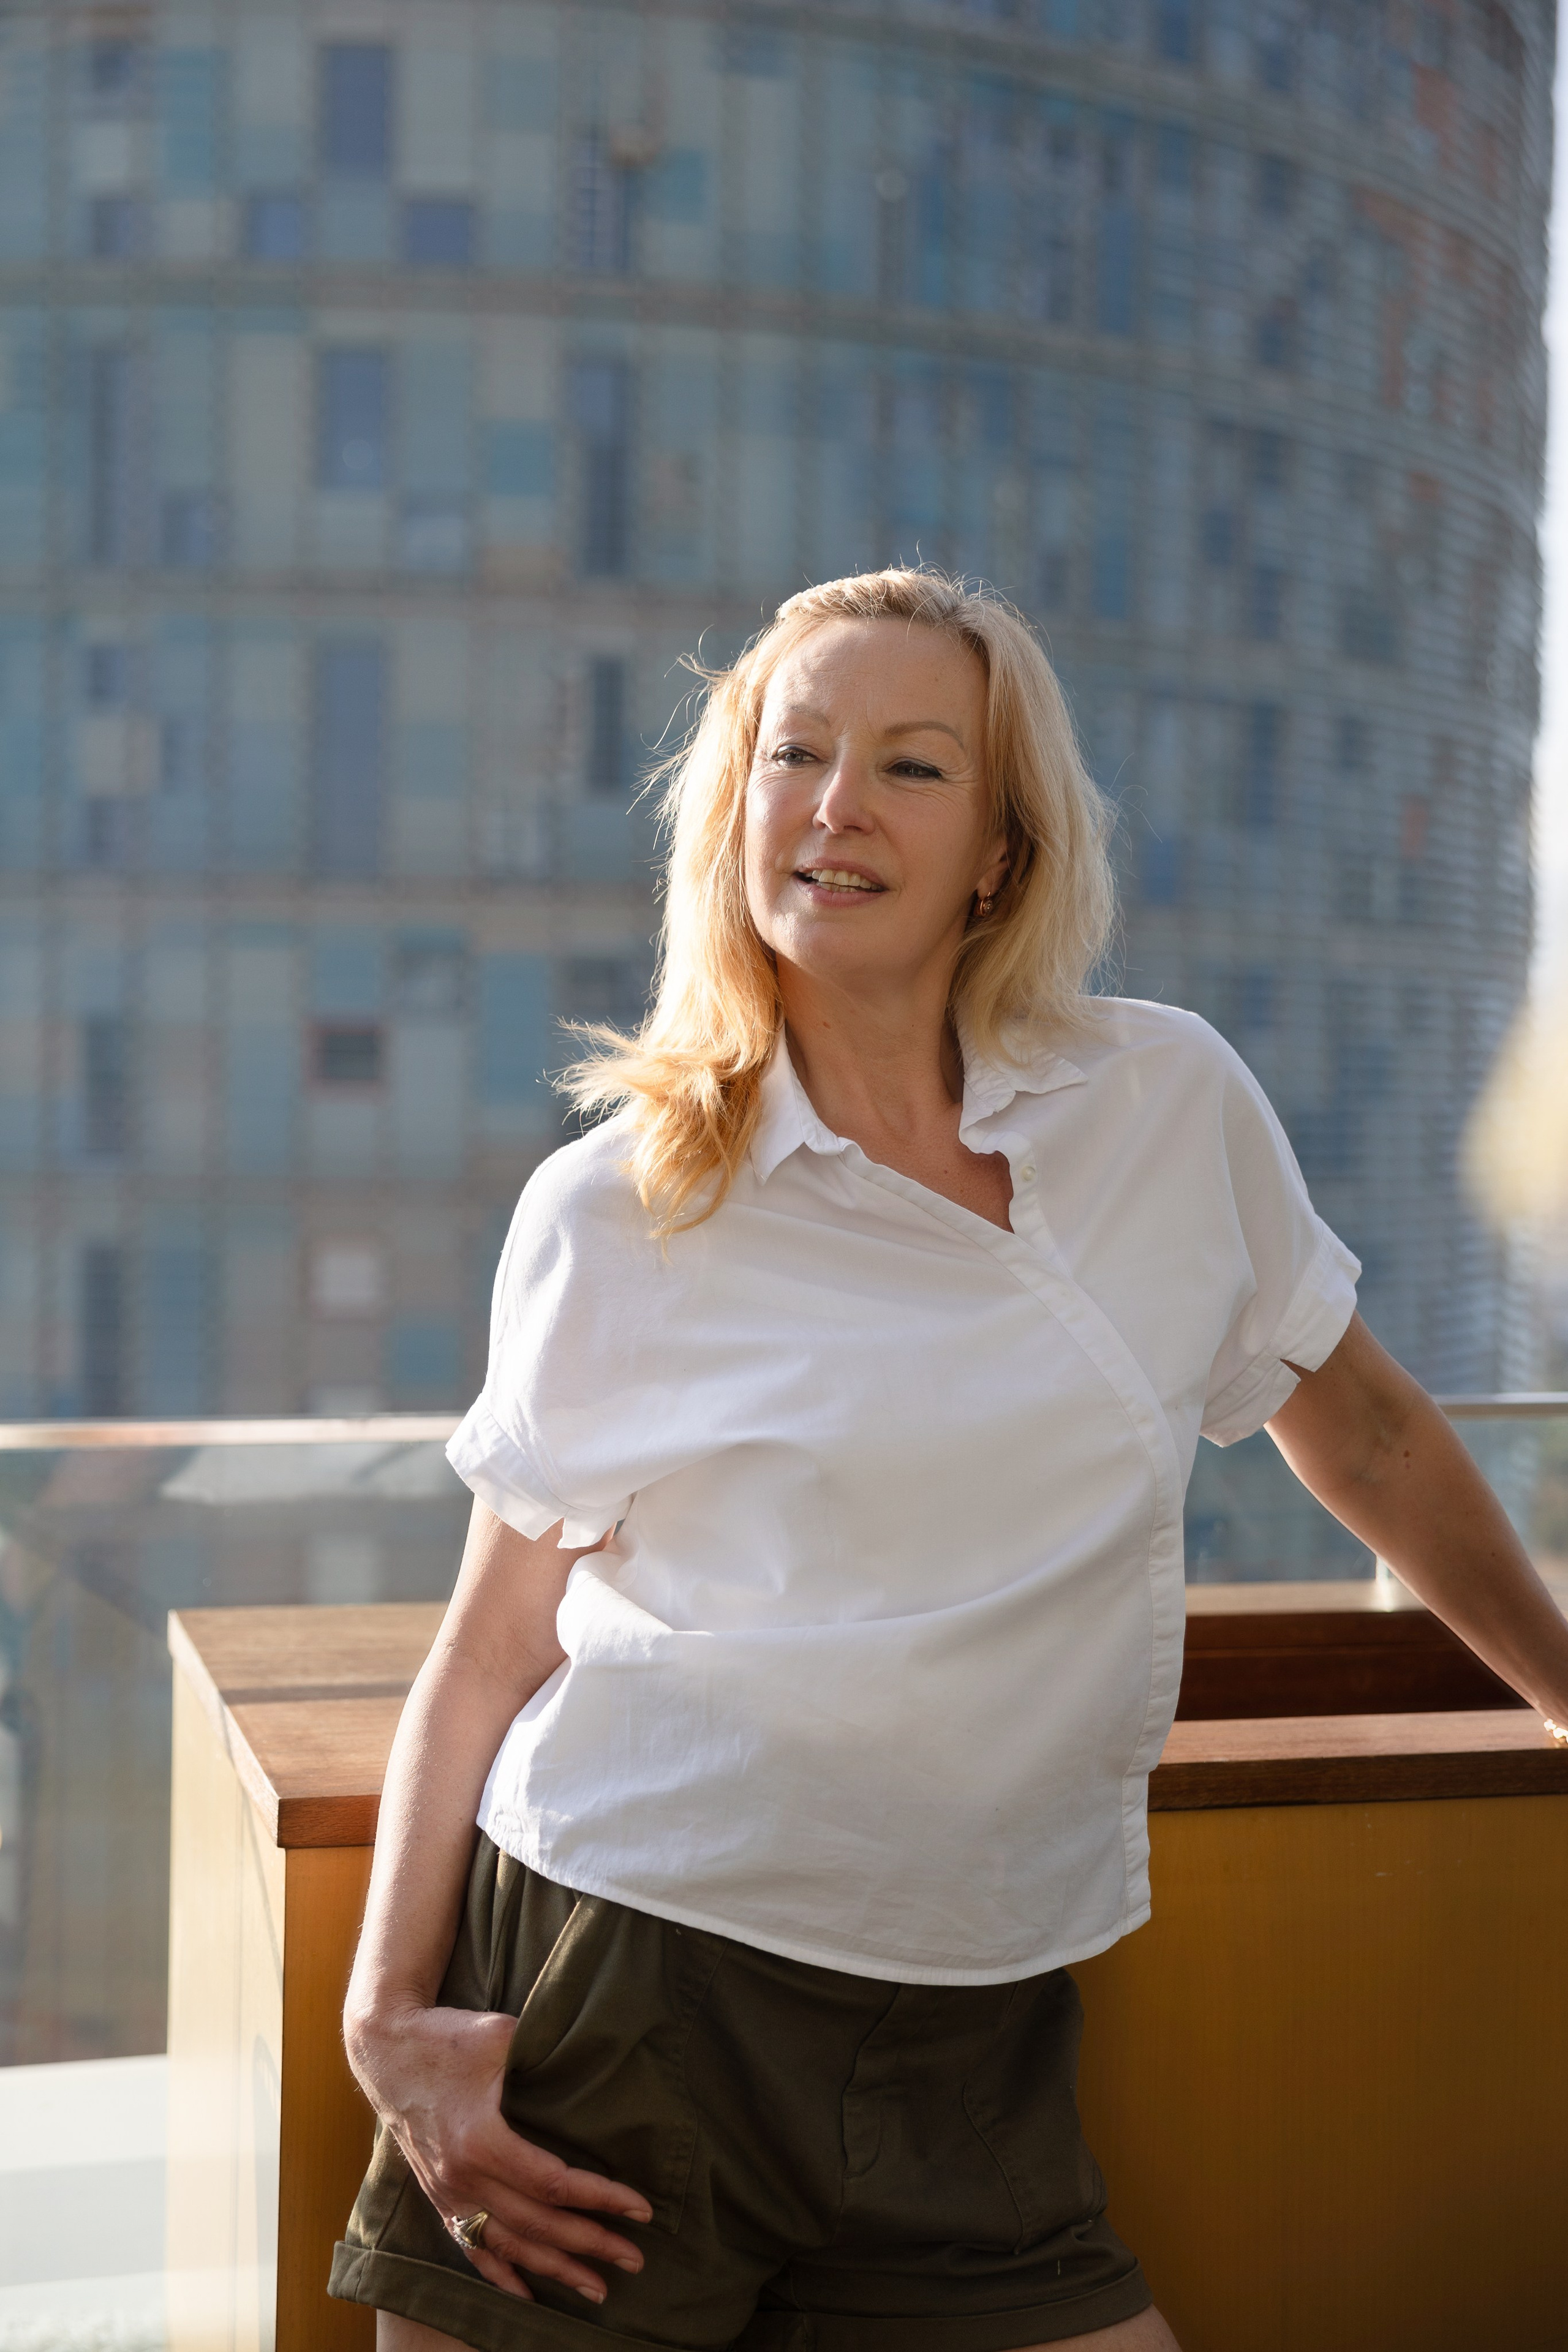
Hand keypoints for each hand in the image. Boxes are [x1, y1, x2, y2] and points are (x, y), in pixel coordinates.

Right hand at [346, 2001, 651, 2303]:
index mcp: (481, 2140)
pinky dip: (500, 2275)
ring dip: (554, 2270)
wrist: (385, 2050)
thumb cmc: (448, 2037)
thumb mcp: (501, 2035)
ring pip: (508, 2246)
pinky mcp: (439, 2196)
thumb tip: (596, 2063)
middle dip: (590, 2245)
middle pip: (537, 2225)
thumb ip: (545, 2055)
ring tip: (597, 2288)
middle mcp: (463, 2177)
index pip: (554, 2184)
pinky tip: (527, 2296)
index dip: (601, 2199)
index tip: (641, 2209)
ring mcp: (448, 2193)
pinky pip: (471, 2247)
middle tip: (634, 2259)